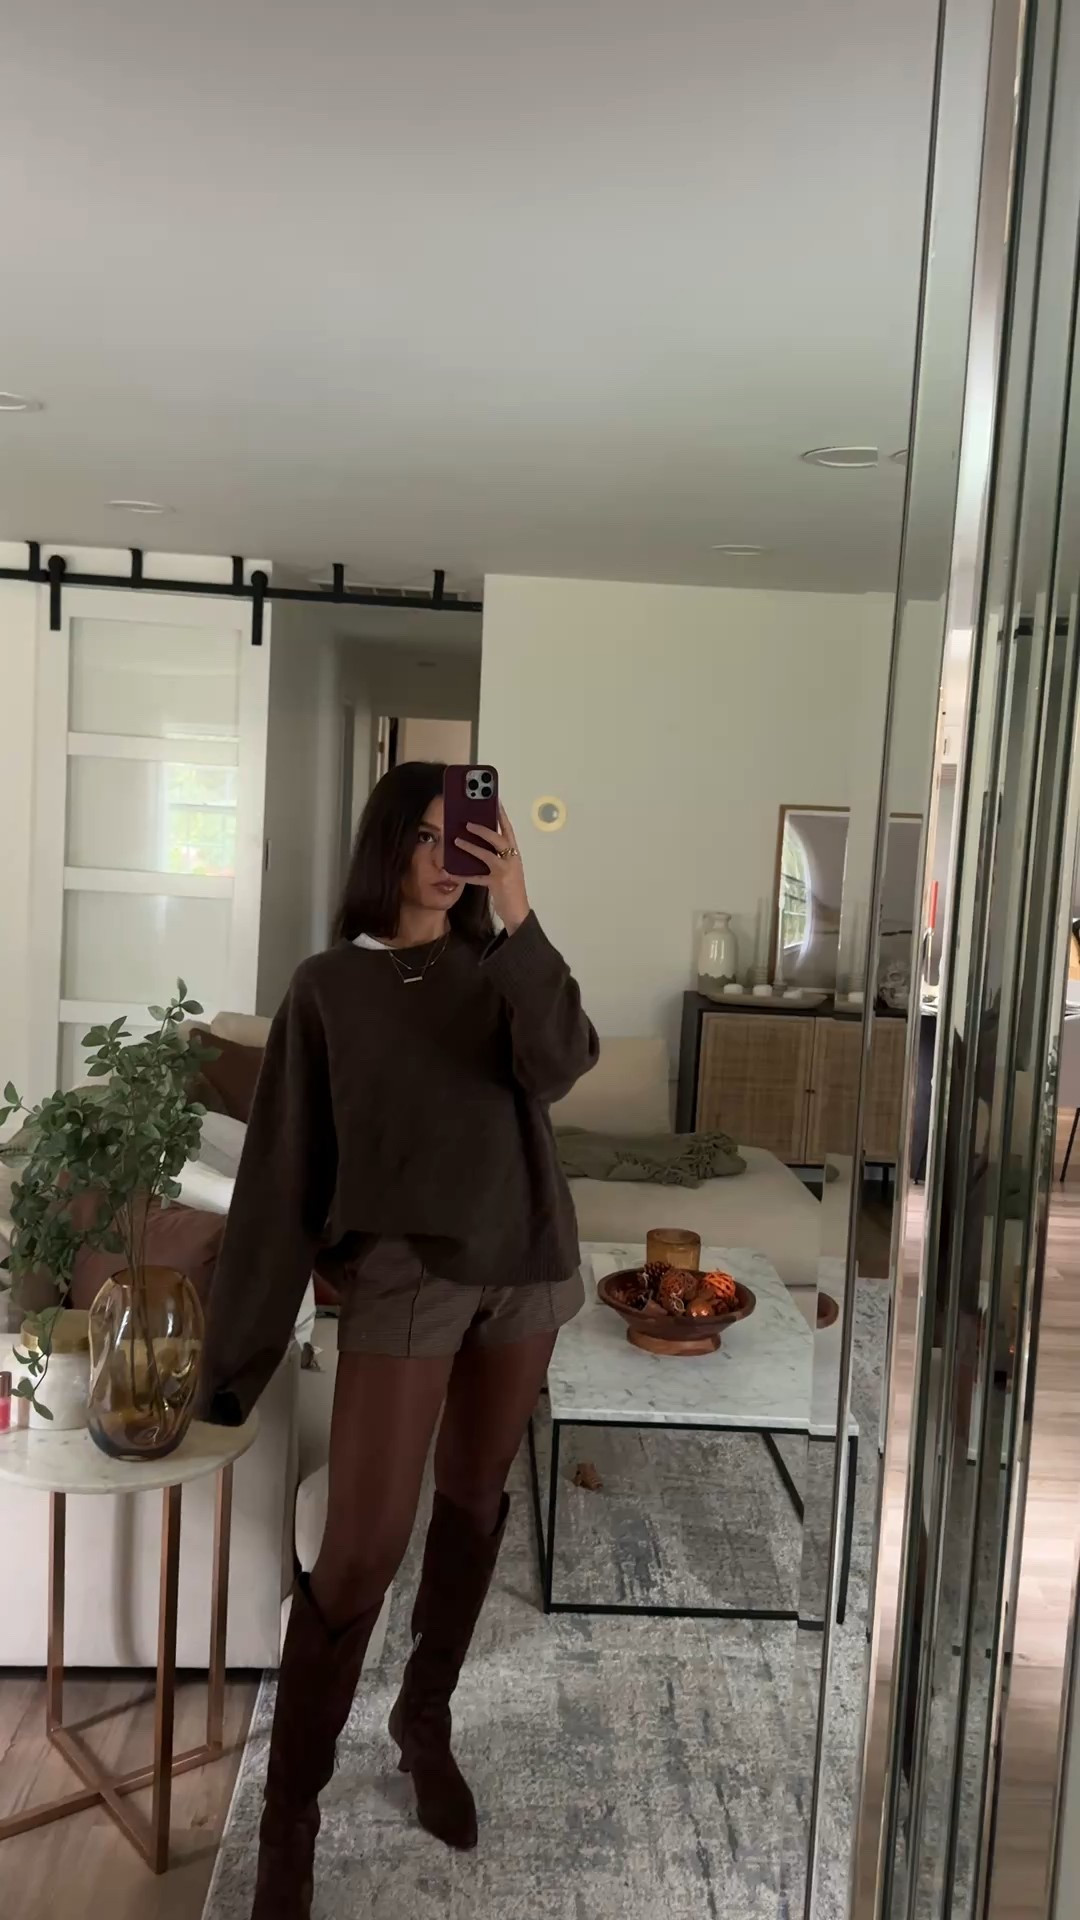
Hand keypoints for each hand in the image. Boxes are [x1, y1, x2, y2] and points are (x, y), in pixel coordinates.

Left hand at [456, 805, 530, 932]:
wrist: (519, 911)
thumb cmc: (512, 888)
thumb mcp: (508, 869)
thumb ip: (497, 856)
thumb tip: (478, 844)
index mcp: (514, 854)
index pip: (509, 830)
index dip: (502, 816)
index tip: (495, 802)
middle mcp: (511, 860)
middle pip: (498, 839)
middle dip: (483, 830)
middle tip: (468, 822)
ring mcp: (505, 871)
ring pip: (486, 855)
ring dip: (470, 847)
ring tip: (456, 841)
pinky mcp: (496, 884)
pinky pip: (476, 877)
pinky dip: (463, 875)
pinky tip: (451, 872)